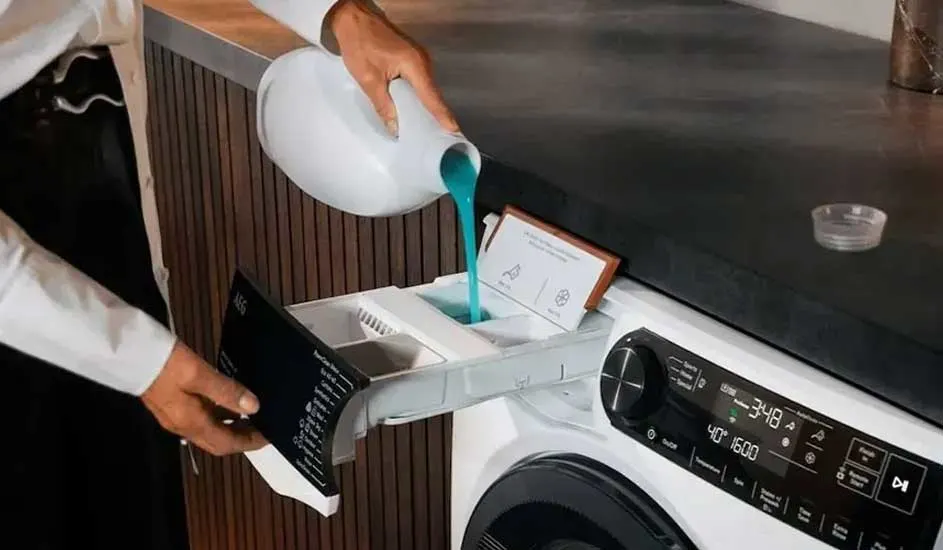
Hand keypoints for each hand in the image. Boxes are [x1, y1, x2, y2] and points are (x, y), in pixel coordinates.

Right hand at [141, 341, 266, 455]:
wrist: (127, 351)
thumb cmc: (163, 362)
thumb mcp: (198, 374)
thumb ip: (226, 391)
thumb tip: (254, 407)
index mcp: (190, 423)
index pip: (225, 444)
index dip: (249, 443)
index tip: (269, 437)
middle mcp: (182, 425)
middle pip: (217, 441)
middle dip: (241, 438)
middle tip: (263, 427)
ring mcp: (174, 414)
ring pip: (209, 428)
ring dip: (230, 425)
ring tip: (251, 413)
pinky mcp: (170, 402)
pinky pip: (200, 415)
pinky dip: (218, 413)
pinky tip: (227, 399)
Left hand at [328, 0, 459, 135]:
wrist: (353, 19)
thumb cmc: (360, 44)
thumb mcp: (368, 79)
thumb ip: (383, 105)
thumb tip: (395, 127)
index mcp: (414, 65)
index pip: (431, 96)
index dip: (441, 115)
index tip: (453, 130)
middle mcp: (422, 61)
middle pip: (432, 94)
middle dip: (436, 115)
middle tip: (441, 137)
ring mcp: (419, 59)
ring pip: (426, 89)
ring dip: (427, 107)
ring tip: (430, 129)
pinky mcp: (412, 59)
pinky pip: (420, 82)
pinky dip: (419, 96)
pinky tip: (416, 110)